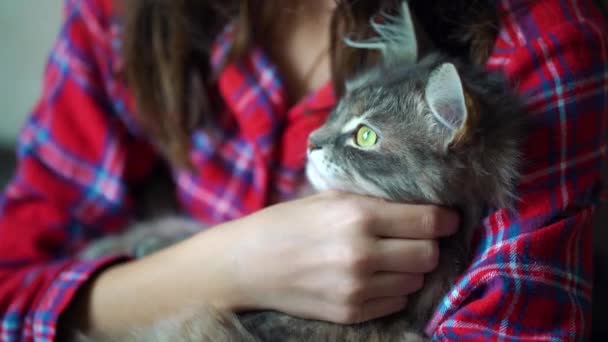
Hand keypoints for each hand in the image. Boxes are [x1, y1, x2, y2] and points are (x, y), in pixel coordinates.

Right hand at [225, 191, 458, 323]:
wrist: (247, 264)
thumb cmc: (286, 223)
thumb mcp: (328, 198)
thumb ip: (373, 202)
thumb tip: (417, 203)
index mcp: (357, 216)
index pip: (428, 222)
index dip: (446, 220)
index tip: (448, 219)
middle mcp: (362, 253)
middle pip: (429, 254)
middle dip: (430, 244)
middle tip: (418, 238)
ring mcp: (357, 288)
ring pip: (415, 280)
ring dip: (411, 268)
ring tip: (392, 257)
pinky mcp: (351, 312)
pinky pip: (396, 301)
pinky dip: (394, 289)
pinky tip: (375, 276)